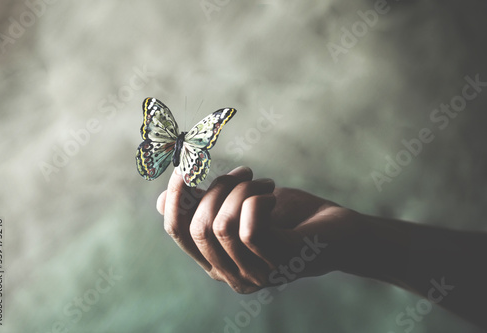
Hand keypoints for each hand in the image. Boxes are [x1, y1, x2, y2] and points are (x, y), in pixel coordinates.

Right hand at [156, 166, 362, 293]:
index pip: (178, 233)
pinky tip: (274, 197)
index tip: (184, 167)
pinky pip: (249, 229)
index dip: (175, 198)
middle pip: (197, 228)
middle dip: (218, 188)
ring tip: (264, 183)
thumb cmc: (289, 216)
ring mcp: (256, 274)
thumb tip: (160, 202)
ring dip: (242, 191)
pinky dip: (258, 200)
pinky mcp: (280, 264)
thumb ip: (205, 205)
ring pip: (222, 226)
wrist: (339, 230)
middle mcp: (232, 275)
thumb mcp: (239, 205)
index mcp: (217, 261)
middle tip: (246, 173)